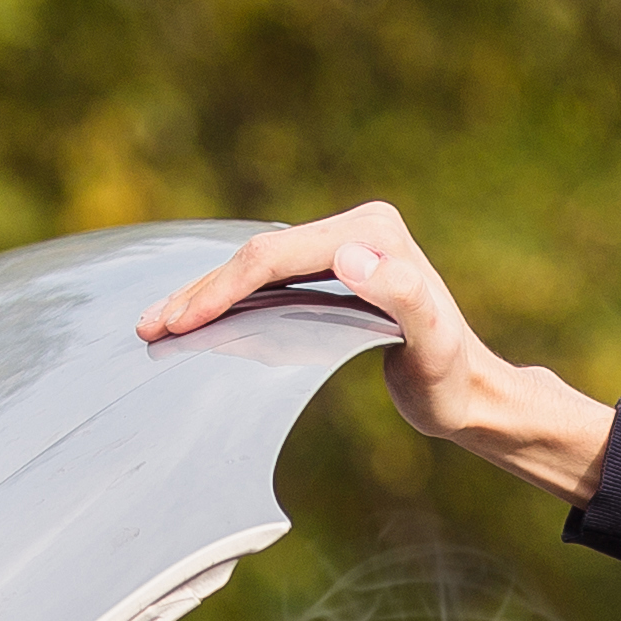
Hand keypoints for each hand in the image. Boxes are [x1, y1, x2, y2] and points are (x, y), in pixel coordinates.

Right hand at [138, 199, 618, 500]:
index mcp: (371, 231)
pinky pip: (270, 278)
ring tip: (156, 324)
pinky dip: (229, 297)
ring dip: (205, 293)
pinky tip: (196, 319)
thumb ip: (402, 295)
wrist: (472, 394)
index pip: (275, 257)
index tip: (178, 322)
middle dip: (199, 291)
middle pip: (258, 256)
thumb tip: (353, 255)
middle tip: (148, 326)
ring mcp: (345, 244)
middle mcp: (358, 226)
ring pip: (257, 266)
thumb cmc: (451, 380)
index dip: (221, 288)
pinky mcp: (335, 268)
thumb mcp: (434, 346)